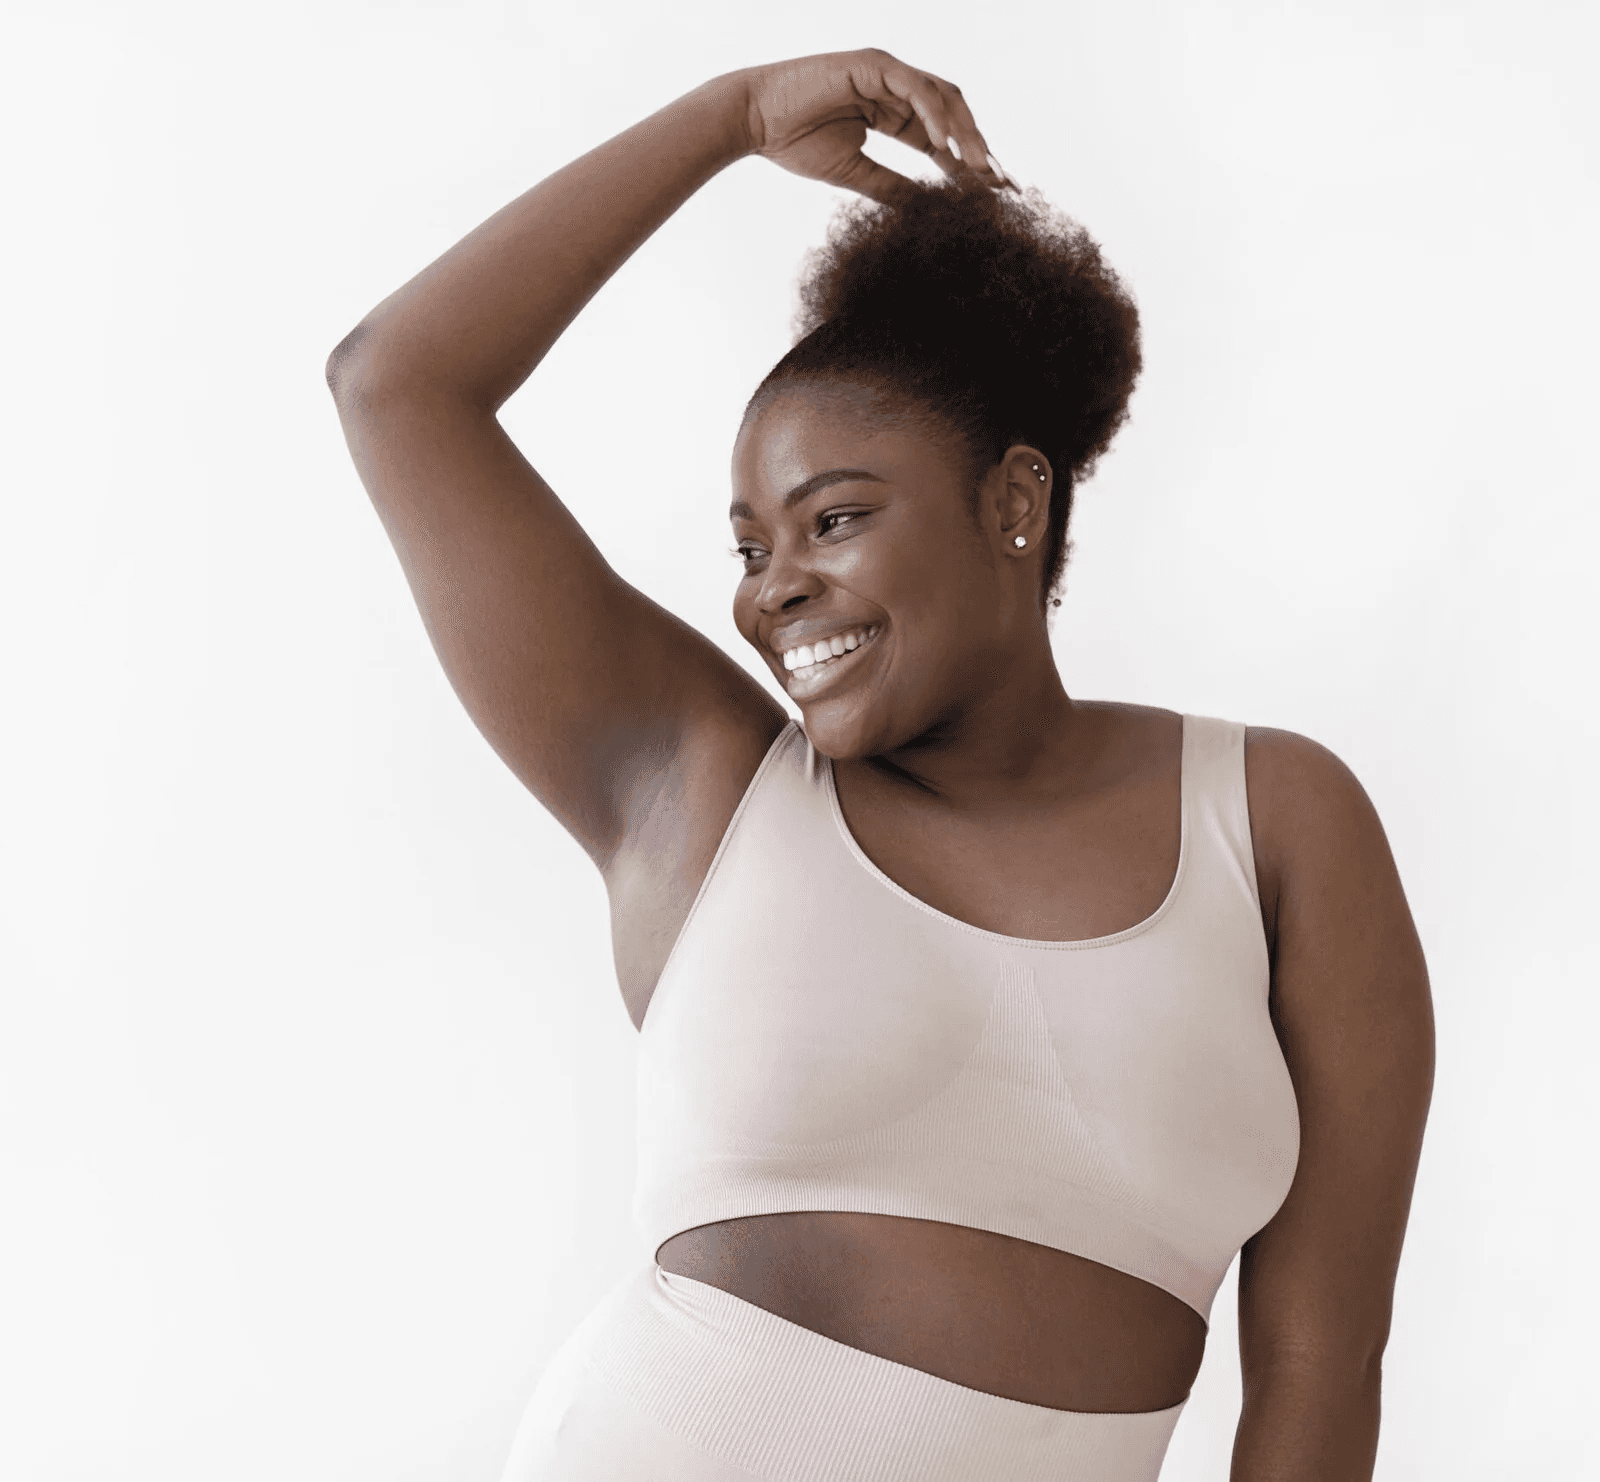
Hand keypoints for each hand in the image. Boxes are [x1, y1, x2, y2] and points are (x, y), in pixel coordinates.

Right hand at [739, 49, 1014, 204]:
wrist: (754, 122)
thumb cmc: (795, 143)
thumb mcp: (856, 174)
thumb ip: (893, 188)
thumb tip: (928, 212)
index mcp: (892, 113)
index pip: (942, 138)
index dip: (969, 165)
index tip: (993, 195)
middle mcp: (895, 89)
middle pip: (953, 114)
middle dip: (978, 148)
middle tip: (1001, 184)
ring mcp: (886, 73)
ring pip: (942, 97)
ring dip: (964, 133)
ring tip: (980, 169)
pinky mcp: (872, 64)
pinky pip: (914, 87)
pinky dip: (934, 114)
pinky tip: (945, 145)